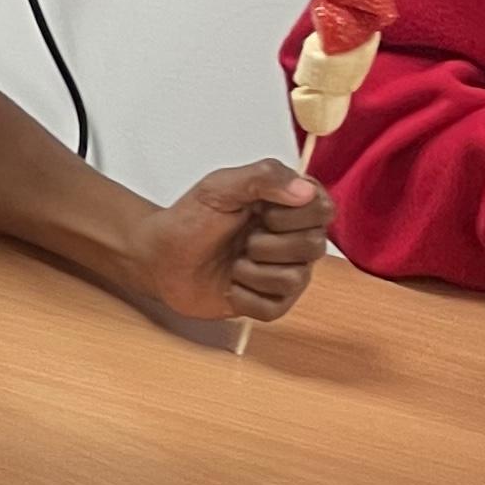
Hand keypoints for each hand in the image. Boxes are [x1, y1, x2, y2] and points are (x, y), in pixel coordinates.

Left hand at [134, 160, 333, 323]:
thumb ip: (264, 176)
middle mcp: (295, 238)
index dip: (292, 214)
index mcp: (290, 206)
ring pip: (295, 279)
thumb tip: (305, 190)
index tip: (261, 211)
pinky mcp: (270, 303)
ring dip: (252, 271)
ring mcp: (285, 272)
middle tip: (242, 239)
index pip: (324, 209)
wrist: (161, 258)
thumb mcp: (220, 186)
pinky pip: (275, 307)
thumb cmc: (190, 219)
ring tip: (232, 262)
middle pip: (314, 246)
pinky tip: (230, 285)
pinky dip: (245, 297)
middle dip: (267, 244)